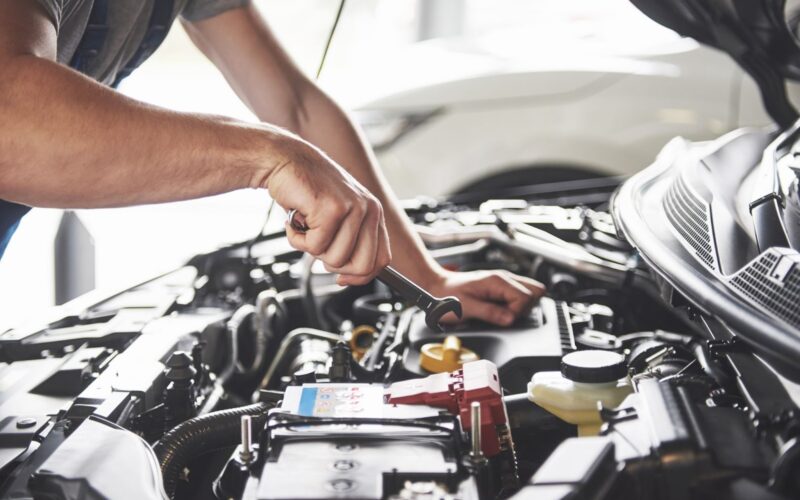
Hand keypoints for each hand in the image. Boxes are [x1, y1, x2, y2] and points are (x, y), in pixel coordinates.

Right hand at [266, 138, 390, 285]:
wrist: (284, 160)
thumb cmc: (307, 190)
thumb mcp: (337, 217)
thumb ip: (349, 243)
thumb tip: (349, 277)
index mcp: (374, 213)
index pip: (382, 260)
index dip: (360, 276)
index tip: (341, 277)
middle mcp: (369, 209)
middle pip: (362, 266)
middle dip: (334, 265)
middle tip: (318, 245)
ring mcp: (353, 208)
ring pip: (336, 259)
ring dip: (311, 248)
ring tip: (305, 226)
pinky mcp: (332, 209)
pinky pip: (315, 246)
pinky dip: (297, 239)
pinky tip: (295, 219)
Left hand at [427, 269, 545, 325]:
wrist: (435, 287)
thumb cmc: (446, 296)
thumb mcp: (466, 308)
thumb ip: (490, 313)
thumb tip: (510, 319)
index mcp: (497, 281)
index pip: (526, 297)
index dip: (518, 312)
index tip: (504, 319)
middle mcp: (503, 279)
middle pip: (534, 292)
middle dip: (524, 309)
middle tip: (505, 316)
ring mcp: (502, 282)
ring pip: (530, 292)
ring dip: (521, 307)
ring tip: (502, 313)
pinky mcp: (499, 288)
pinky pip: (518, 295)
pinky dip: (515, 305)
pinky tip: (501, 311)